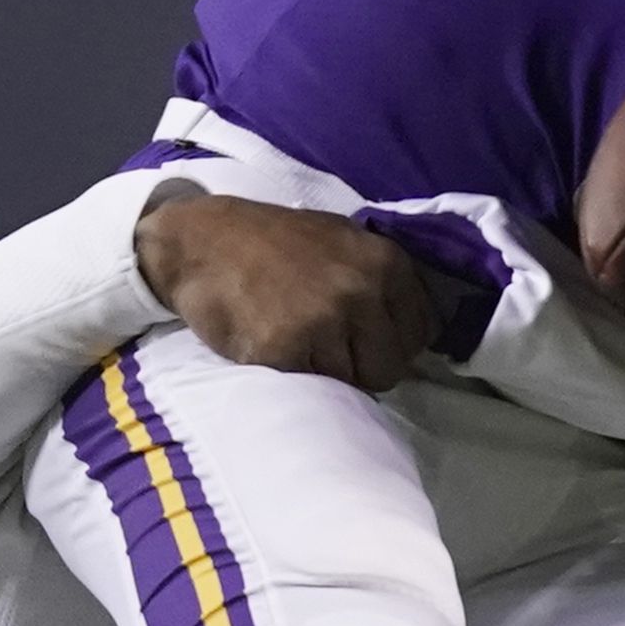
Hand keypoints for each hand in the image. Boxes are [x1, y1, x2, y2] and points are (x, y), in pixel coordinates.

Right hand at [138, 185, 442, 388]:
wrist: (201, 243)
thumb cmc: (274, 242)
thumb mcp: (344, 240)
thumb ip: (383, 279)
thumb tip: (424, 330)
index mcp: (385, 262)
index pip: (422, 333)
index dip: (394, 342)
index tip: (366, 335)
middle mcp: (362, 291)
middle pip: (390, 367)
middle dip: (363, 365)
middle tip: (327, 344)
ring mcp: (324, 321)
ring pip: (352, 383)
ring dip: (326, 370)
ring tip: (296, 336)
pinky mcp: (286, 350)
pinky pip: (311, 385)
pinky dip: (294, 373)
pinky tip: (272, 341)